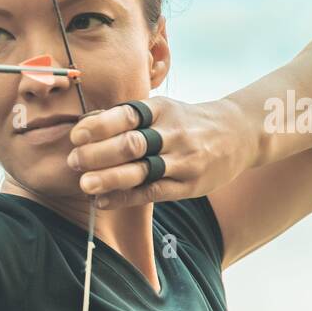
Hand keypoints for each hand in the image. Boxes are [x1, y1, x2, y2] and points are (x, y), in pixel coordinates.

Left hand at [65, 97, 256, 208]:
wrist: (238, 134)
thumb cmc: (185, 122)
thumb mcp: (161, 110)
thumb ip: (125, 118)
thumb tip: (84, 124)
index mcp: (161, 110)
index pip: (127, 115)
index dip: (100, 125)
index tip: (76, 135)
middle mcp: (172, 133)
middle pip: (132, 143)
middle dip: (99, 153)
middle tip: (73, 161)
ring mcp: (183, 160)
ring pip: (143, 170)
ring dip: (110, 177)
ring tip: (84, 184)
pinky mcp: (189, 185)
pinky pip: (153, 192)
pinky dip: (125, 197)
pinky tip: (103, 201)